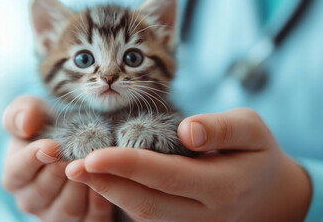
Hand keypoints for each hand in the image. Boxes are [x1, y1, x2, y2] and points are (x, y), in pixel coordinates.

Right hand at [1, 96, 112, 221]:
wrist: (76, 143)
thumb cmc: (49, 127)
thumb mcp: (33, 113)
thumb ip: (22, 113)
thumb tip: (26, 125)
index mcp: (14, 175)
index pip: (17, 171)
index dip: (34, 158)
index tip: (52, 146)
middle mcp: (31, 200)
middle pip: (43, 192)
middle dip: (62, 171)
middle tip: (78, 153)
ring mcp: (55, 215)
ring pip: (67, 208)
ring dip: (83, 185)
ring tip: (94, 164)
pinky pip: (91, 218)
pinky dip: (101, 200)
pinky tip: (111, 178)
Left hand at [66, 108, 311, 221]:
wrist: (270, 195)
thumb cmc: (257, 153)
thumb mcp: (251, 130)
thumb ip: (222, 128)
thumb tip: (187, 131)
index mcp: (221, 186)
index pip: (166, 176)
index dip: (127, 166)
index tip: (92, 156)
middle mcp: (203, 213)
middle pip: (146, 202)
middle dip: (105, 184)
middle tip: (71, 165)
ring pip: (142, 215)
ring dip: (108, 193)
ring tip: (78, 171)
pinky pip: (147, 217)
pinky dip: (121, 199)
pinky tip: (101, 181)